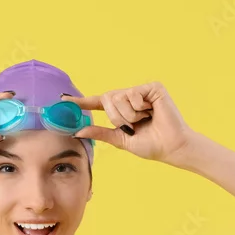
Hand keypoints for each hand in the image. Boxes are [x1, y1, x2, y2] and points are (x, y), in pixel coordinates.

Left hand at [65, 82, 193, 164]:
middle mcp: (130, 98)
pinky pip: (133, 94)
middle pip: (108, 99)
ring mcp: (141, 91)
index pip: (98, 103)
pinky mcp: (152, 88)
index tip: (63, 99)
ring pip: (119, 97)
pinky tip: (152, 112)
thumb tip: (77, 131)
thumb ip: (100, 133)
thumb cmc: (150, 144)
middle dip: (116, 117)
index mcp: (121, 110)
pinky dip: (140, 107)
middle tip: (132, 126)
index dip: (81, 101)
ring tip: (145, 120)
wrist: (171, 146)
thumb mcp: (120, 140)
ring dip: (129, 115)